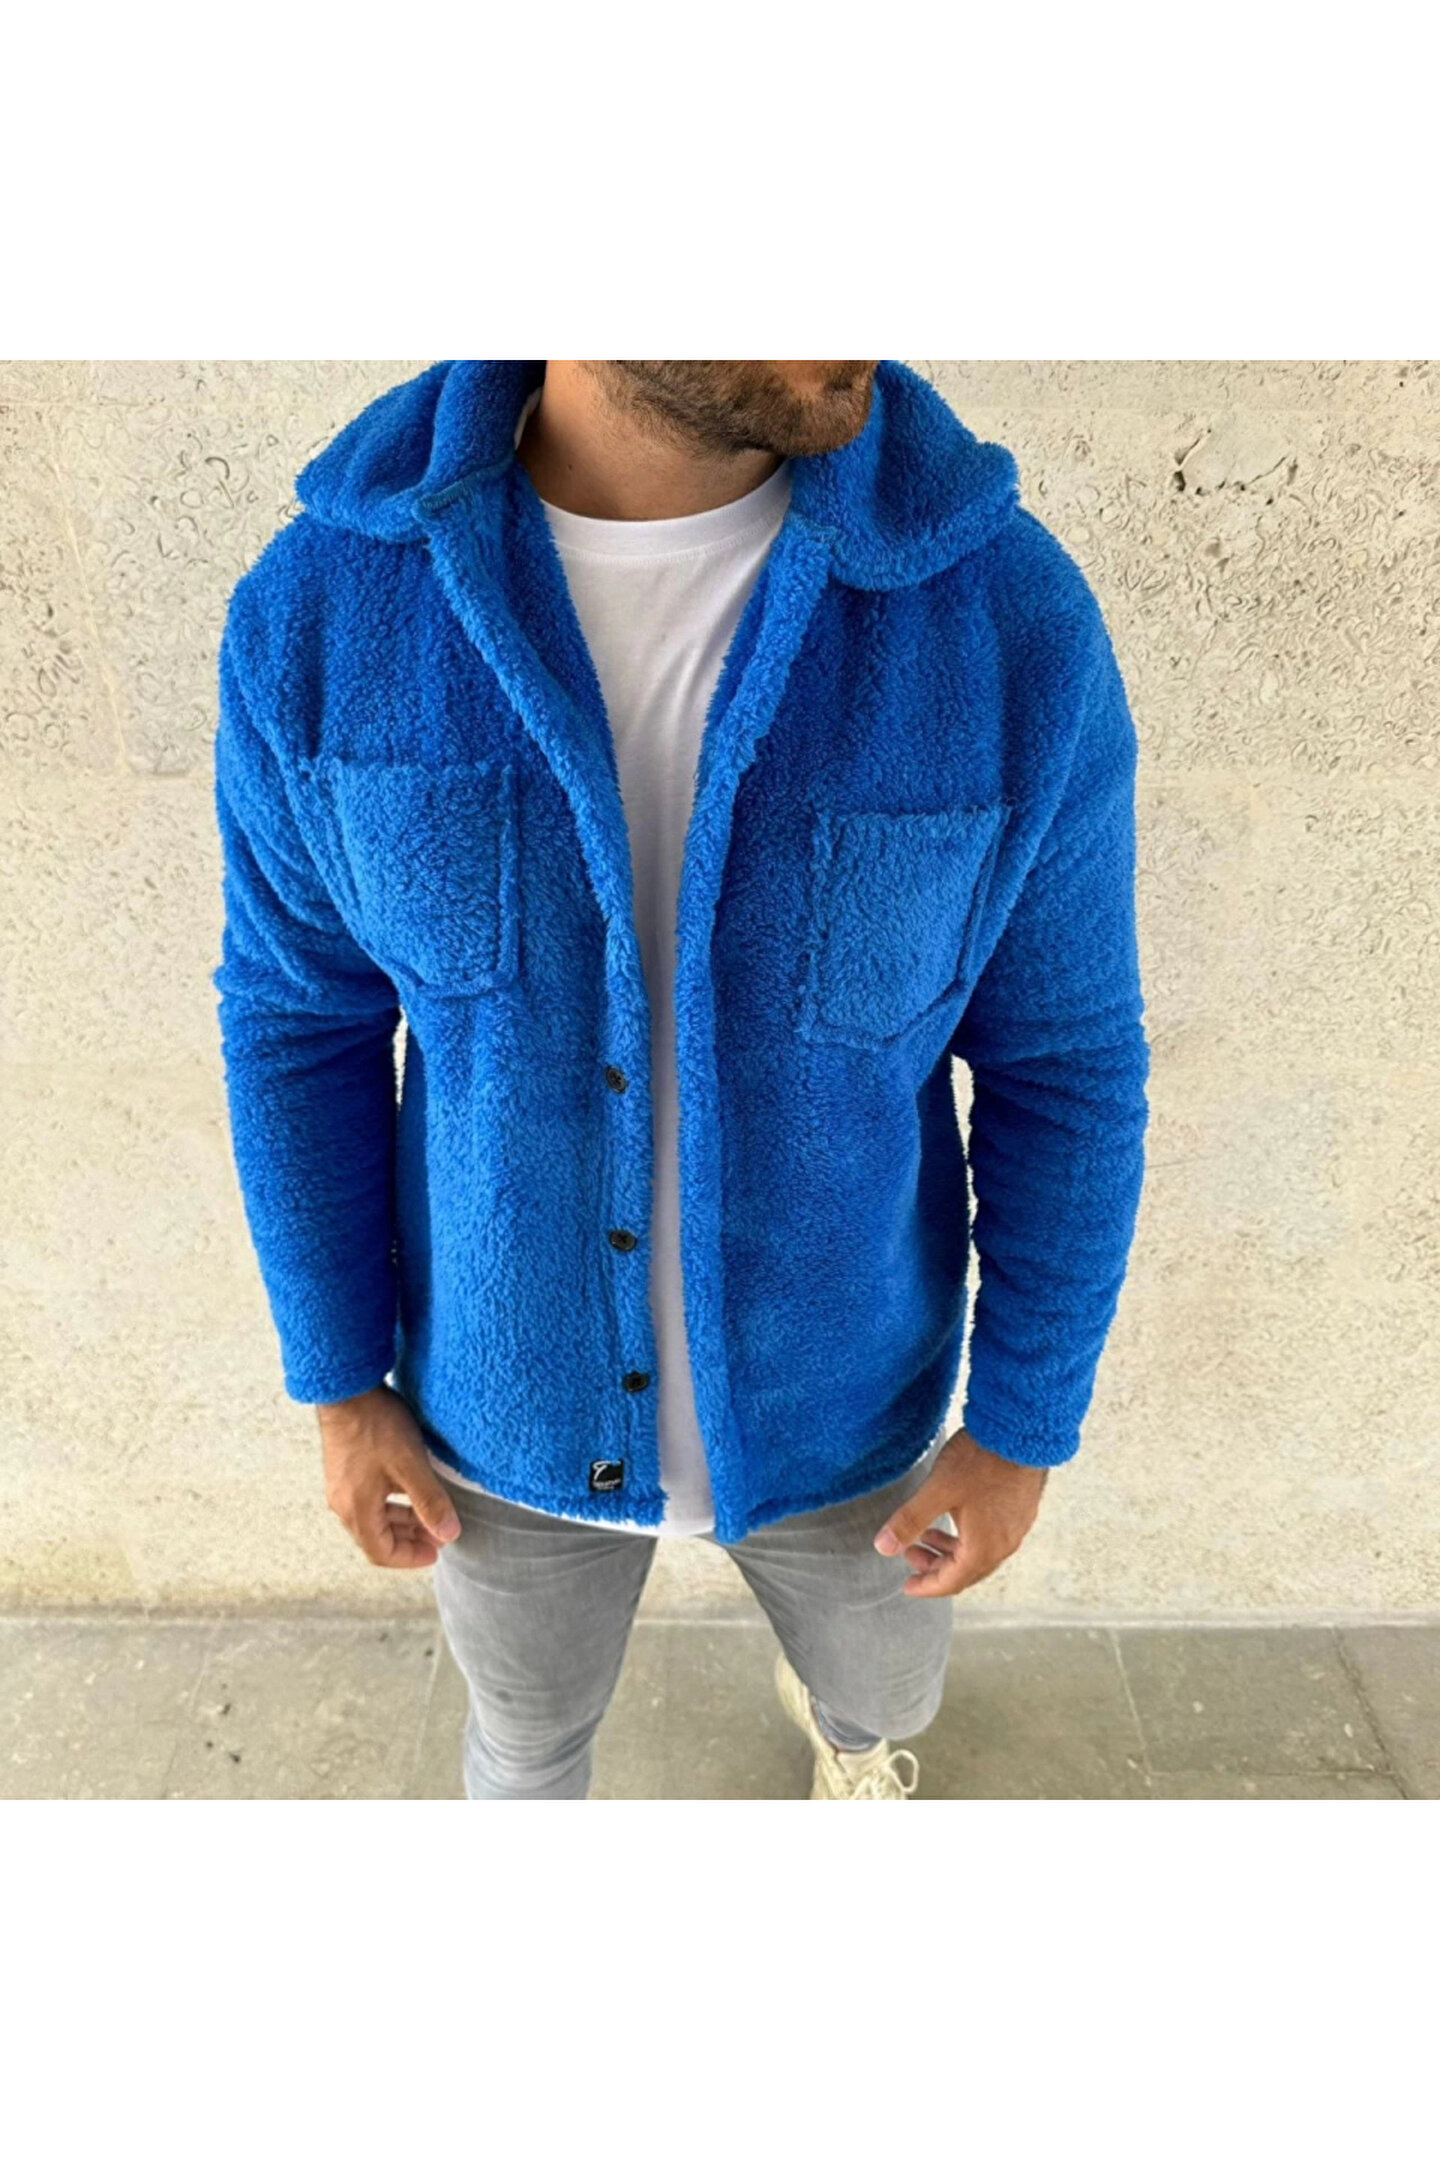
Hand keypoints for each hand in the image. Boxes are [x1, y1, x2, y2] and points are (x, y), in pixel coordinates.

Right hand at [317, 1383, 461, 1568]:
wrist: (346, 1388)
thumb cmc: (376, 1426)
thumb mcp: (411, 1465)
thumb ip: (430, 1502)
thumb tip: (449, 1534)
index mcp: (356, 1510)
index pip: (381, 1553)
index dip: (411, 1557)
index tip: (436, 1551)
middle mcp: (343, 1503)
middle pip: (376, 1537)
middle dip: (409, 1539)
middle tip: (438, 1532)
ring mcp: (340, 1486)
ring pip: (373, 1518)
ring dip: (401, 1520)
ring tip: (428, 1513)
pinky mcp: (343, 1470)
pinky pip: (367, 1500)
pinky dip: (391, 1503)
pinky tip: (409, 1489)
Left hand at [873, 1426, 1047, 1597]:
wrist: (1022, 1430)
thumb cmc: (981, 1459)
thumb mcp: (938, 1489)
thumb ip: (910, 1521)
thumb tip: (883, 1548)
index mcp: (983, 1547)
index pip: (951, 1582)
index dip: (926, 1586)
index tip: (907, 1586)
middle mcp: (1004, 1544)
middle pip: (966, 1571)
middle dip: (935, 1567)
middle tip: (910, 1554)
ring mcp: (1015, 1527)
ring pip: (979, 1553)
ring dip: (951, 1550)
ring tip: (927, 1535)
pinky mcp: (1021, 1510)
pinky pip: (991, 1537)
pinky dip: (968, 1537)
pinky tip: (955, 1517)